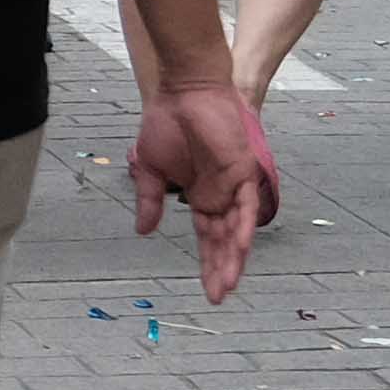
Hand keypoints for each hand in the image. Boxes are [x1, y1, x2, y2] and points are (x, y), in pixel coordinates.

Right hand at [124, 83, 274, 299]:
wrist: (183, 92)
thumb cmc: (166, 123)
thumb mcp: (150, 169)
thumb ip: (150, 200)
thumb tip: (143, 231)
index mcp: (200, 196)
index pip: (207, 239)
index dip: (207, 264)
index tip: (208, 291)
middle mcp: (219, 196)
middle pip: (223, 242)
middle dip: (220, 270)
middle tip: (217, 297)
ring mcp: (233, 185)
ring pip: (237, 230)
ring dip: (233, 257)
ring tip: (226, 284)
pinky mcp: (242, 171)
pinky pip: (246, 205)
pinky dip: (243, 227)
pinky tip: (238, 250)